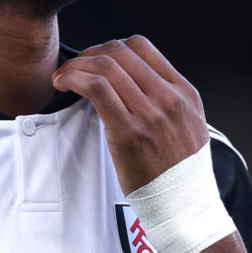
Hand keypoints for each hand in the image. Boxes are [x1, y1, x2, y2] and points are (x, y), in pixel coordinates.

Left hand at [51, 35, 207, 194]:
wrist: (185, 206)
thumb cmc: (179, 170)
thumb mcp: (188, 124)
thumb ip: (166, 100)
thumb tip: (134, 82)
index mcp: (184, 92)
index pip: (141, 46)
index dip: (110, 47)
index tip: (95, 61)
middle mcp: (169, 98)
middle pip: (119, 52)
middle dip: (89, 54)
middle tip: (74, 68)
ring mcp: (151, 114)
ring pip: (105, 66)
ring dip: (76, 65)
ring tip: (63, 77)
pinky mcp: (130, 133)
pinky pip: (97, 89)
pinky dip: (74, 78)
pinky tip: (64, 84)